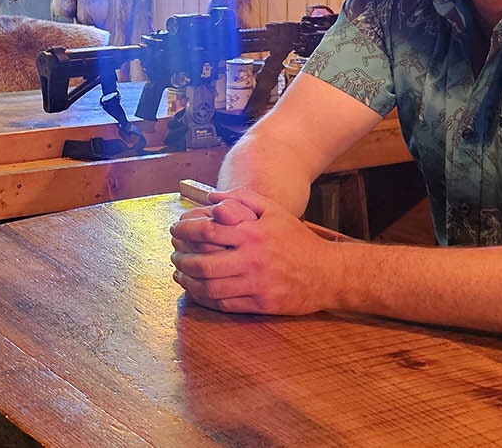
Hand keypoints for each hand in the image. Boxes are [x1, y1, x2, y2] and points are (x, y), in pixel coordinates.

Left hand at [169, 187, 335, 315]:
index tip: (174, 231)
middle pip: (202, 263)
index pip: (207, 230)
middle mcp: (252, 260)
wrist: (328, 273)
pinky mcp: (261, 304)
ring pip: (210, 287)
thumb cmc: (298, 240)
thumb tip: (211, 197)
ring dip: (188, 282)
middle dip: (181, 260)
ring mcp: (256, 285)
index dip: (184, 230)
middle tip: (173, 255)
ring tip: (179, 274)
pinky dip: (204, 298)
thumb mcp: (274, 211)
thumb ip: (243, 199)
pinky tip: (196, 291)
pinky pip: (224, 304)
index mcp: (252, 234)